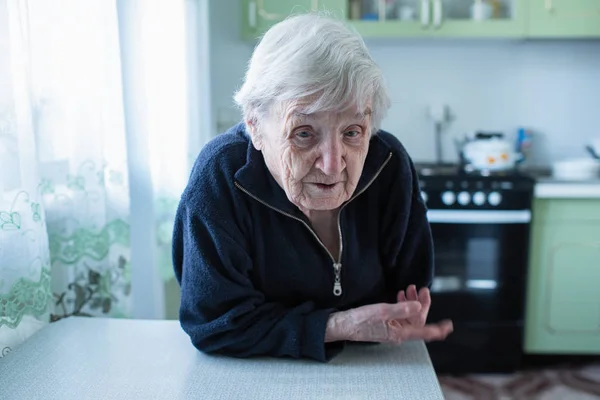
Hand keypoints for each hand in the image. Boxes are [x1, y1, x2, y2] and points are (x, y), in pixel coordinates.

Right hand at [325, 287, 452, 343]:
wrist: (343, 325)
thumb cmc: (361, 320)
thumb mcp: (382, 311)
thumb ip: (401, 309)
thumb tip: (418, 306)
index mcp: (401, 333)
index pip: (424, 331)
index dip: (438, 329)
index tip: (448, 325)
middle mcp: (399, 333)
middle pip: (418, 320)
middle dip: (422, 304)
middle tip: (423, 290)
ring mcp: (393, 329)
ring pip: (410, 316)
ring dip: (412, 302)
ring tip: (410, 288)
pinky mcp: (387, 324)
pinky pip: (401, 315)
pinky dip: (403, 304)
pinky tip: (400, 295)